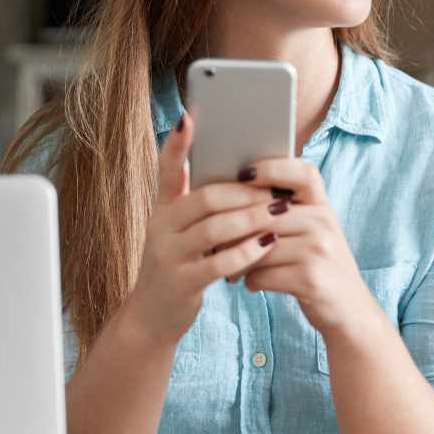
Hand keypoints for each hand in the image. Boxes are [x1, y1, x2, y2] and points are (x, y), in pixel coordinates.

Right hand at [123, 114, 291, 345]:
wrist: (153, 316)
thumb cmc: (180, 263)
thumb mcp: (182, 231)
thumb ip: (203, 205)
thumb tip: (244, 174)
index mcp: (162, 208)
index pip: (166, 170)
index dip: (175, 144)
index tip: (188, 117)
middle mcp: (159, 228)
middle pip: (204, 199)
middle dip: (244, 192)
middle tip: (276, 188)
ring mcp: (167, 256)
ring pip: (214, 229)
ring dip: (251, 219)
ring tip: (281, 212)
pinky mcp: (181, 284)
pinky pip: (218, 264)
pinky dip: (246, 252)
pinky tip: (268, 244)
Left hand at [230, 158, 380, 338]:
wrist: (350, 309)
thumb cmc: (319, 264)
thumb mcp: (313, 230)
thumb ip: (286, 211)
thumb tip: (231, 193)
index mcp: (323, 205)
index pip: (303, 173)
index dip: (273, 168)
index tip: (243, 173)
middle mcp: (324, 223)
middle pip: (266, 213)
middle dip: (234, 226)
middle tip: (213, 235)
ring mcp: (319, 251)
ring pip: (258, 246)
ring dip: (237, 257)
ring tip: (229, 264)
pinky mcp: (310, 280)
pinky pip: (263, 274)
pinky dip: (250, 280)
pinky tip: (250, 282)